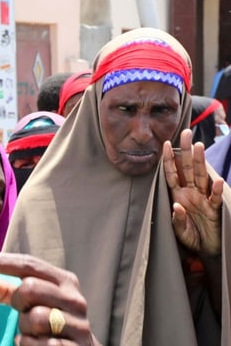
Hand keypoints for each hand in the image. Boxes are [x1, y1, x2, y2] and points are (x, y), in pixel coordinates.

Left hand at [0, 253, 99, 345]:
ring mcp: (79, 324)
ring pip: (36, 317)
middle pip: (30, 288)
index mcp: (64, 281)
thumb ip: (3, 290)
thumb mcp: (30, 302)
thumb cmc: (49, 321)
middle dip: (18, 303)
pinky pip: (42, 344)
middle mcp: (74, 299)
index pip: (29, 264)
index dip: (1, 261)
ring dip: (26, 329)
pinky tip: (38, 345)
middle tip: (23, 312)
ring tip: (34, 332)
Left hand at [162, 129, 222, 255]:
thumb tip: (176, 206)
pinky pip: (215, 198)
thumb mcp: (178, 230)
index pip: (172, 174)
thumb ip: (176, 219)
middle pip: (187, 168)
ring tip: (199, 146)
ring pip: (202, 177)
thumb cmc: (191, 236)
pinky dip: (216, 190)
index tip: (164, 143)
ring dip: (200, 162)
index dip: (168, 160)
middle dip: (186, 151)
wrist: (207, 249)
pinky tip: (217, 180)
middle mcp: (191, 193)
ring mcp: (203, 199)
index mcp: (179, 195)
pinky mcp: (215, 209)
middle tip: (186, 133)